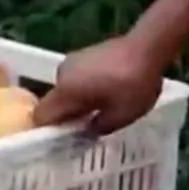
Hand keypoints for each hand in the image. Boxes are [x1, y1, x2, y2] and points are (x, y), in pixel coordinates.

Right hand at [33, 34, 166, 135]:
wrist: (147, 48)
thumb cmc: (133, 84)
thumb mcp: (122, 116)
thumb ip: (98, 128)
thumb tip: (86, 132)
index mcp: (65, 91)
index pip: (41, 116)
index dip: (49, 131)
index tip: (64, 140)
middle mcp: (61, 75)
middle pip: (53, 102)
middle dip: (67, 116)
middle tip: (89, 125)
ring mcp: (70, 62)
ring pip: (65, 90)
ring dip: (77, 101)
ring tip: (102, 105)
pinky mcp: (81, 54)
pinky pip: (75, 78)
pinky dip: (84, 88)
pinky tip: (107, 89)